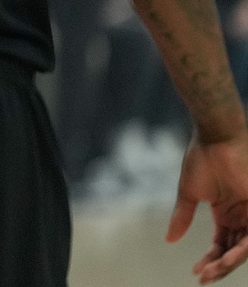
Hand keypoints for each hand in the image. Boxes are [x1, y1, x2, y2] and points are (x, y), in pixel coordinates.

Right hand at [169, 132, 247, 282]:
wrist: (216, 138)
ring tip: (211, 272)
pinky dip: (241, 251)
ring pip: (245, 248)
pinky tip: (226, 259)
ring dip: (229, 263)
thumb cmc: (202, 159)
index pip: (222, 244)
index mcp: (227, 212)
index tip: (196, 272)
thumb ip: (182, 217)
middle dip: (219, 266)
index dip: (211, 260)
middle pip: (234, 251)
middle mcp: (242, 216)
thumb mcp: (189, 193)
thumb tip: (169, 239)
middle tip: (203, 277)